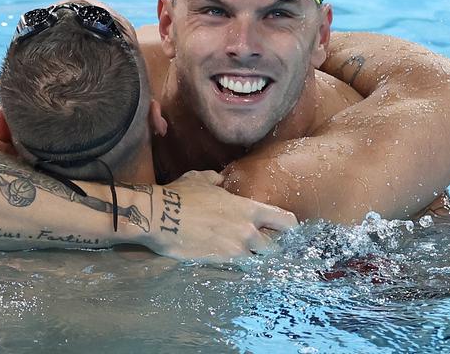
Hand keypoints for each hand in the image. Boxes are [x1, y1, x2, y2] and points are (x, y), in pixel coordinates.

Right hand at [145, 170, 296, 262]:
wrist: (160, 216)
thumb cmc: (180, 194)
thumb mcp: (201, 179)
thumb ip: (216, 180)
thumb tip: (219, 181)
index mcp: (248, 208)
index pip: (284, 221)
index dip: (289, 227)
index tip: (288, 231)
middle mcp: (247, 231)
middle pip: (274, 248)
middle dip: (270, 248)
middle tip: (261, 246)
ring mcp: (234, 250)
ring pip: (257, 261)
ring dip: (252, 259)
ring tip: (244, 256)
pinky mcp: (219, 263)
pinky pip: (237, 270)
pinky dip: (237, 268)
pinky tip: (229, 264)